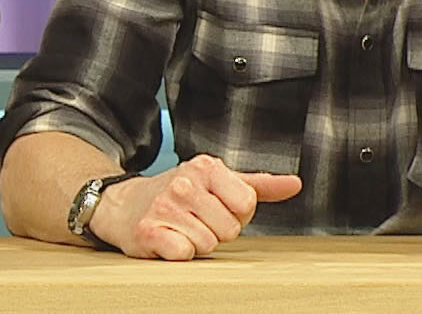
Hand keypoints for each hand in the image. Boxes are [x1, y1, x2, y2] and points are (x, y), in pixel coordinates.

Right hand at [89, 155, 301, 259]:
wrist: (125, 205)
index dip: (235, 214)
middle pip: (230, 229)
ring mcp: (165, 207)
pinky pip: (184, 254)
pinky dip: (178, 252)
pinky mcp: (148, 232)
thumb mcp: (218, 182)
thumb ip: (259, 185)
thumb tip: (296, 184)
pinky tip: (167, 239)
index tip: (216, 207)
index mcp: (206, 166)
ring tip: (180, 228)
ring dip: (196, 243)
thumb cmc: (179, 195)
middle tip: (195, 220)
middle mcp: (184, 183)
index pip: (247, 205)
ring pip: (208, 244)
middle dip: (216, 230)